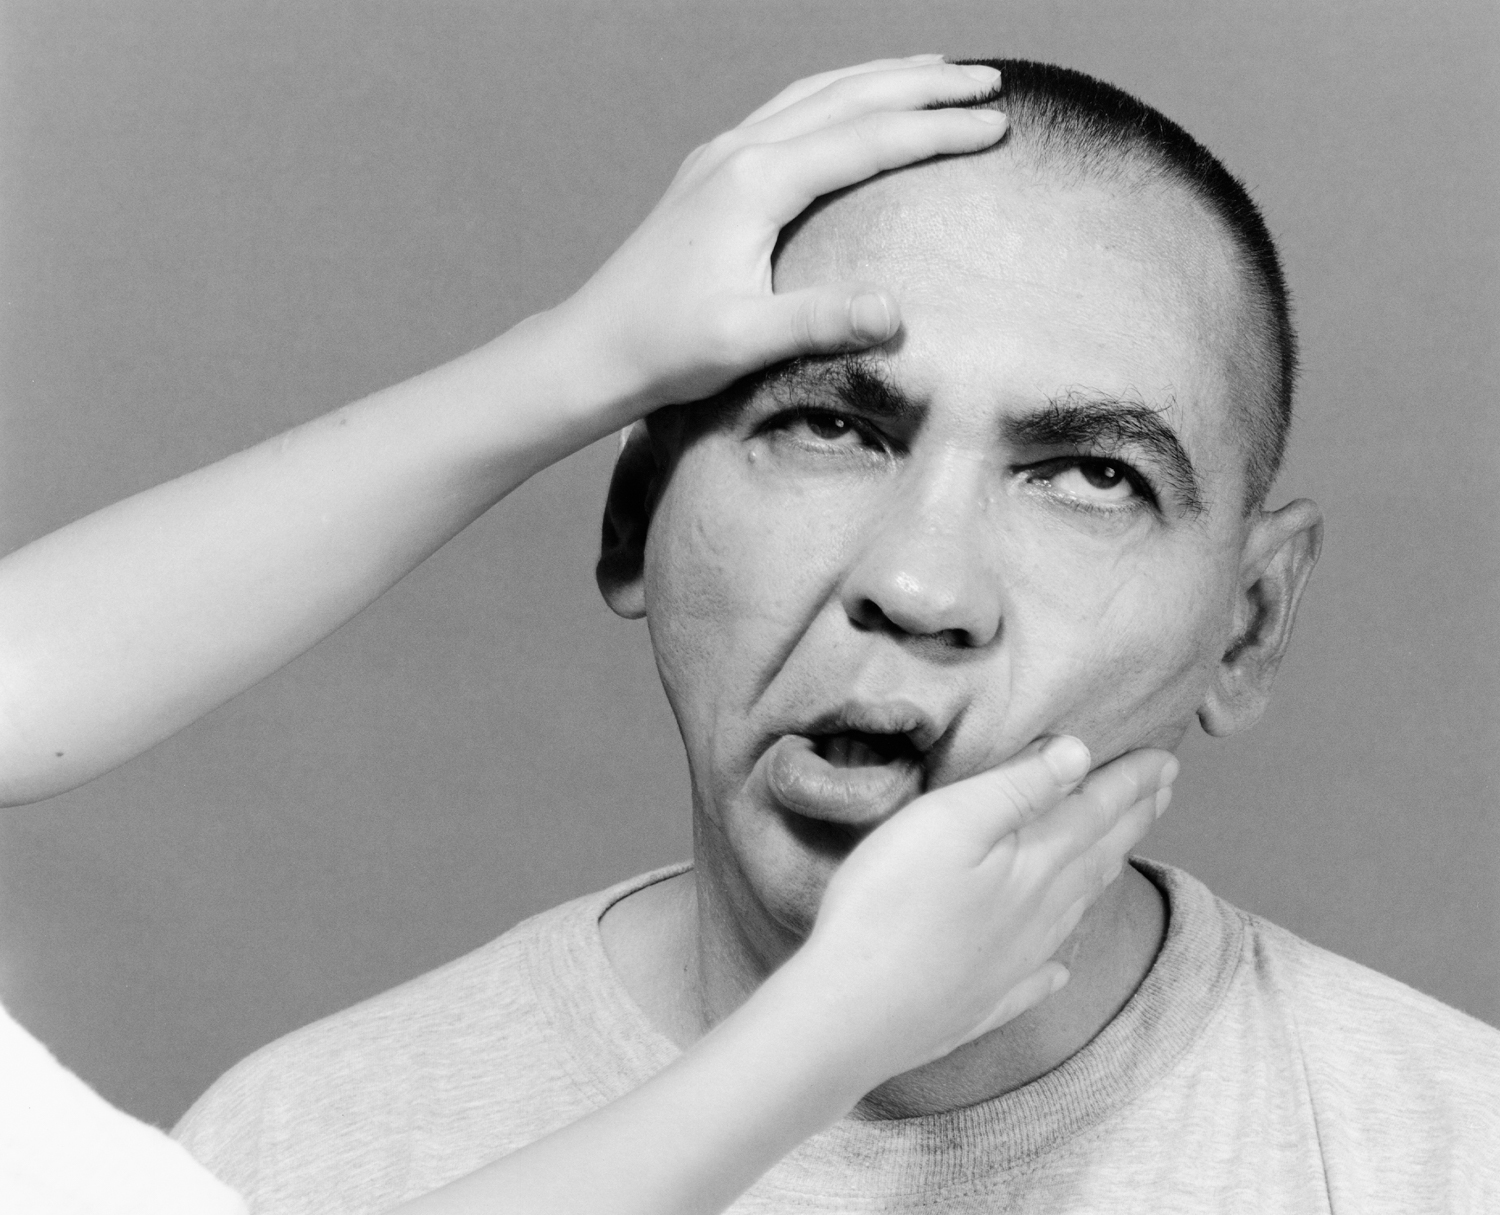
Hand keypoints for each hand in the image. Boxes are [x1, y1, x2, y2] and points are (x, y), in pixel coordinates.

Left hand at [552, 55, 1006, 420]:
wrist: (594, 348)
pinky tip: (853, 105)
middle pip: (848, 96)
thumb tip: (897, 312)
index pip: (867, 140)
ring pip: (817, 93)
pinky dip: (837, 96)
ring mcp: (722, 156)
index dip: (938, 132)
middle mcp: (739, 152)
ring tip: (938, 73)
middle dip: (924, 84)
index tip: (998, 124)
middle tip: (991, 80)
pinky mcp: (712, 173)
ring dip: (881, 78)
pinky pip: (789, 111)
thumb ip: (821, 321)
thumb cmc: (665, 348)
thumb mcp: (746, 341)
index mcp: (755, 183)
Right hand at [784, 738, 1176, 1083]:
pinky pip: (1034, 979)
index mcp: (1035, 864)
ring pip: (1073, 910)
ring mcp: (1012, 964)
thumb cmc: (892, 904)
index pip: (1095, 811)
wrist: (854, 1013)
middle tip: (1164, 791)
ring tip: (1120, 851)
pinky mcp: (979, 1001)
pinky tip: (1056, 969)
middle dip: (1132, 819)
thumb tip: (1081, 754)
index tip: (1166, 759)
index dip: (1131, 782)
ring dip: (1102, 872)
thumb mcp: (950, 822)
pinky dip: (1053, 966)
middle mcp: (1038, 915)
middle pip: (1095, 857)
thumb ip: (1018, 787)